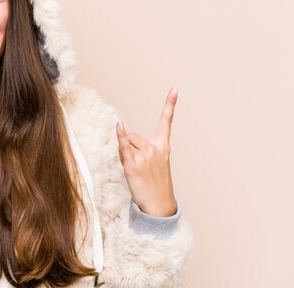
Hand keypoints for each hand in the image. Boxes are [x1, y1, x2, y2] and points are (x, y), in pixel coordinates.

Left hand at [115, 87, 177, 216]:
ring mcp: (145, 156)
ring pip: (126, 143)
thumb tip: (123, 135)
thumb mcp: (155, 164)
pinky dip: (120, 137)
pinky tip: (119, 125)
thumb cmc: (155, 184)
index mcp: (164, 147)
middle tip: (138, 167)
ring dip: (124, 154)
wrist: (158, 205)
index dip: (170, 104)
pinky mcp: (133, 164)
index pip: (166, 122)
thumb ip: (142, 148)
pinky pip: (124, 147)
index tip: (174, 89)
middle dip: (130, 147)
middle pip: (133, 136)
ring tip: (134, 170)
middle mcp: (155, 149)